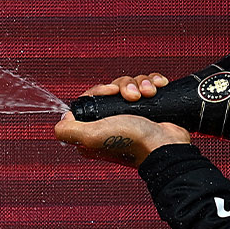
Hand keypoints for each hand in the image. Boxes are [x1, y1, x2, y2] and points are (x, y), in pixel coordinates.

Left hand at [55, 73, 190, 167]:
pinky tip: (157, 88)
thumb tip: (64, 118)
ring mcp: (131, 116)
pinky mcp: (149, 110)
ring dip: (140, 84)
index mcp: (94, 130)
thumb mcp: (90, 137)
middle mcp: (111, 123)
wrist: (165, 145)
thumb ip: (68, 130)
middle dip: (123, 86)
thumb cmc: (132, 143)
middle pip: (112, 88)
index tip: (111, 93)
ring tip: (148, 94)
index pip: (90, 98)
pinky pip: (147, 85)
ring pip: (130, 85)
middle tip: (133, 97)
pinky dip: (152, 83)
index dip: (99, 90)